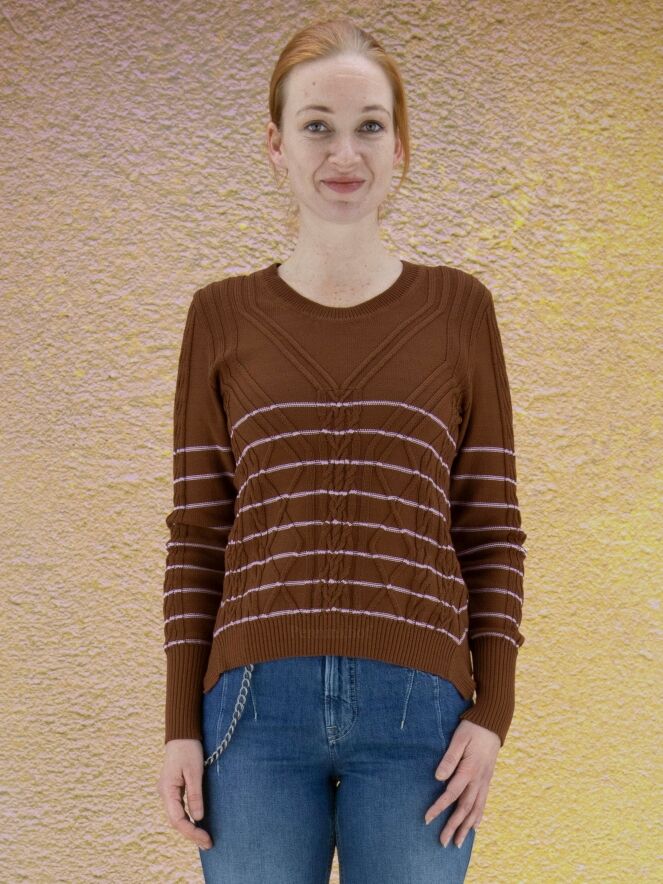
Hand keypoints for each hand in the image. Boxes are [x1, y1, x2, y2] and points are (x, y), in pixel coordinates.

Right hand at [156, 739, 212, 850]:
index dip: (192, 832)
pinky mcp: (172, 789)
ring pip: (176, 817)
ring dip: (189, 828)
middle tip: (208, 844)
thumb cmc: (188, 750)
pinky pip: (178, 809)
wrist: (181, 734)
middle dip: (191, 834)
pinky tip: (197, 824)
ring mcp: (167, 792)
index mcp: (167, 790)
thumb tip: (198, 817)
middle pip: (176, 821)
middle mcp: (164, 794)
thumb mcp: (195, 771)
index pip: (178, 820)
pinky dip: (187, 819)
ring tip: (204, 839)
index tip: (206, 839)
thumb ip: (195, 795)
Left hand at [424, 720, 500, 847]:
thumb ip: (449, 758)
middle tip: (443, 843)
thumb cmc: (472, 728)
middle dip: (453, 826)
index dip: (439, 808)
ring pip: (476, 809)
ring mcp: (485, 781)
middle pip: (465, 808)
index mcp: (469, 770)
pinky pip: (483, 802)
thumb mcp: (459, 738)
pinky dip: (478, 816)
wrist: (493, 723)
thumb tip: (438, 778)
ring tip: (458, 843)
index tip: (427, 819)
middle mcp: (478, 780)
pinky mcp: (487, 779)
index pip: (451, 794)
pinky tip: (474, 827)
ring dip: (466, 827)